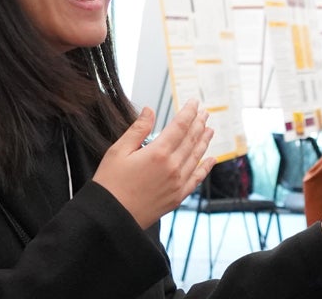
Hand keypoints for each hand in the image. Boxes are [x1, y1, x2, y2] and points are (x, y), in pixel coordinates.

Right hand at [93, 100, 215, 227]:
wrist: (111, 217)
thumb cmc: (110, 184)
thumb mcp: (118, 151)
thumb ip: (138, 129)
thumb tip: (150, 110)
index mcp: (158, 153)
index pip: (180, 126)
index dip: (188, 112)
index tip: (194, 103)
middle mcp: (173, 167)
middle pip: (191, 139)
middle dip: (199, 124)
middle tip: (205, 113)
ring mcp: (178, 183)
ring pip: (197, 157)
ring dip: (204, 141)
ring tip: (209, 130)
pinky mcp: (178, 197)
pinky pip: (197, 178)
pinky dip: (206, 167)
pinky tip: (211, 159)